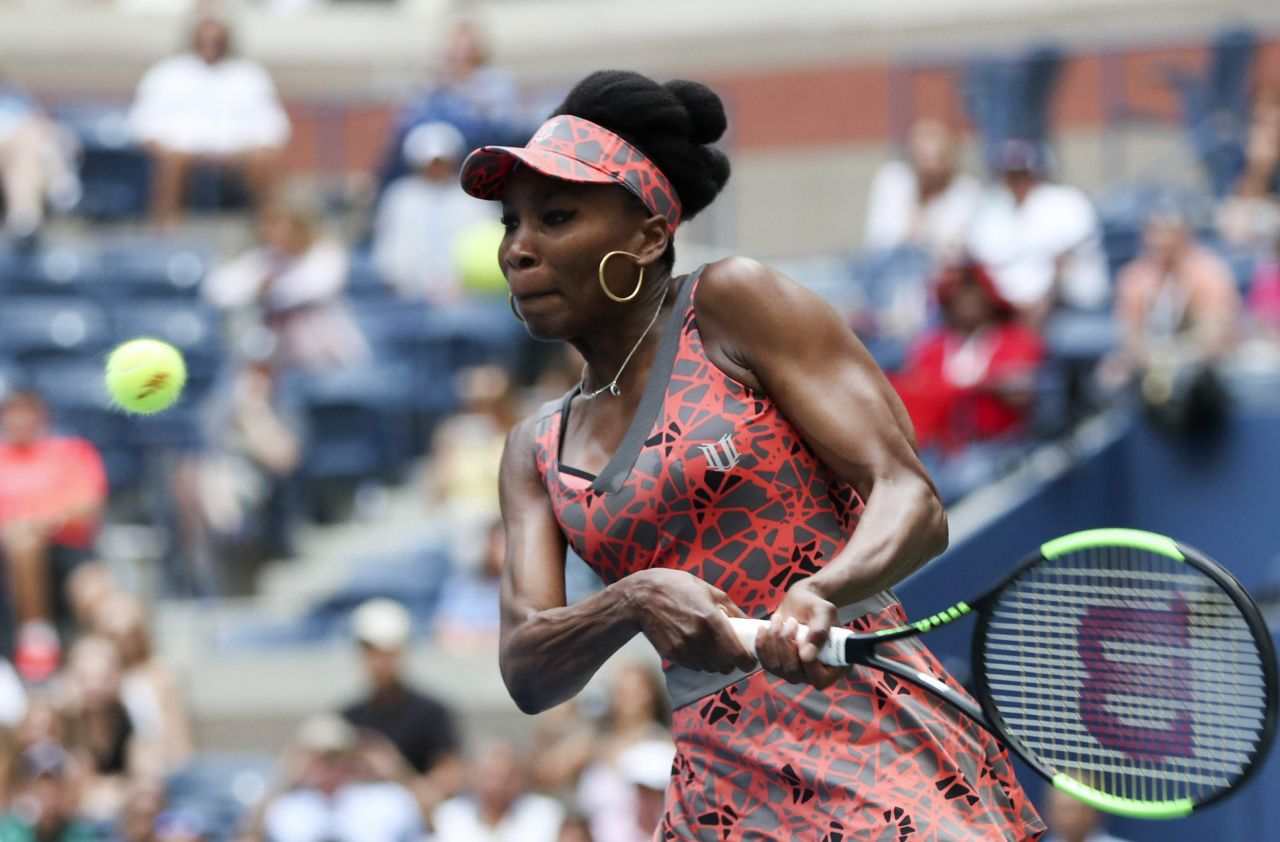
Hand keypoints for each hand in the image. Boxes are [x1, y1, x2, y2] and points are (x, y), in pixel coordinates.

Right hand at [623, 568, 758, 674]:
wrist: (642, 597)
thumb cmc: (679, 588)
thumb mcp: (709, 591)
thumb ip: (733, 609)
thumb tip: (751, 624)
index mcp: (711, 619)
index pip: (736, 654)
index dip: (747, 661)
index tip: (749, 660)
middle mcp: (698, 637)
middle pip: (725, 666)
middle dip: (731, 662)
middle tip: (730, 652)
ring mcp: (684, 648)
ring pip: (709, 668)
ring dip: (714, 662)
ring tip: (710, 646)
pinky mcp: (672, 654)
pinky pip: (694, 666)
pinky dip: (699, 661)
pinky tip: (694, 646)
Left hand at [755, 580, 847, 688]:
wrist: (801, 602)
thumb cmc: (816, 607)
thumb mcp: (824, 612)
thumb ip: (820, 632)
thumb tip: (806, 657)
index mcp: (834, 666)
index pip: (820, 680)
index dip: (809, 664)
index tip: (802, 638)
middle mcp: (813, 674)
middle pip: (794, 674)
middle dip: (786, 645)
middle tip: (791, 621)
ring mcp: (794, 671)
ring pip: (777, 668)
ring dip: (774, 641)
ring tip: (779, 621)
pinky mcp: (778, 664)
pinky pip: (765, 663)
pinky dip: (762, 644)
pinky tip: (764, 628)